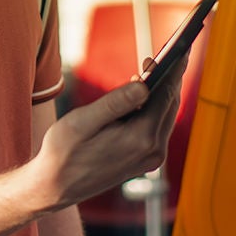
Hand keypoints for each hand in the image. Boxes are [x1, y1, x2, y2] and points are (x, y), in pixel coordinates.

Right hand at [27, 55, 187, 210]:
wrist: (54, 188)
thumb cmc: (62, 152)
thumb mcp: (82, 121)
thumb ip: (115, 102)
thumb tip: (144, 84)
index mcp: (140, 138)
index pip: (166, 95)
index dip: (174, 68)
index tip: (182, 46)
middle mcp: (152, 150)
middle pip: (170, 104)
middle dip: (170, 76)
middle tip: (166, 51)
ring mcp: (151, 158)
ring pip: (165, 115)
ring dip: (162, 91)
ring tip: (152, 67)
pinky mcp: (145, 161)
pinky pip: (157, 127)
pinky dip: (154, 107)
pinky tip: (143, 93)